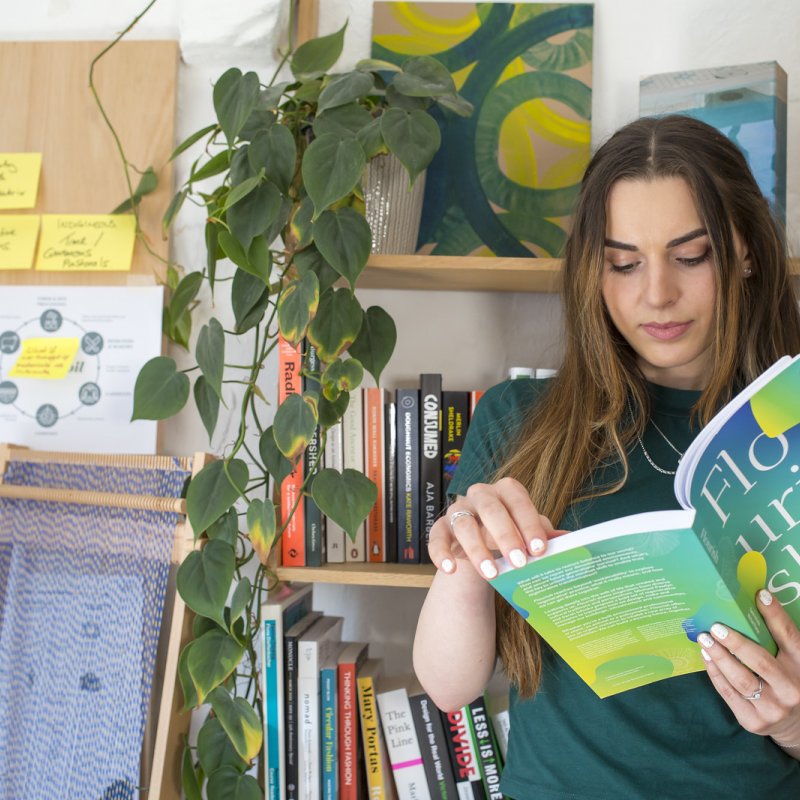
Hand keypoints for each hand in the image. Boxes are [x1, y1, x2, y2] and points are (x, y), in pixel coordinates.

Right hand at [427, 477, 566, 579]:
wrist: (482, 545)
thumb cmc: (511, 534)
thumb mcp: (528, 532)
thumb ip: (545, 534)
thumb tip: (570, 540)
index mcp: (505, 490)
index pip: (517, 500)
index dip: (528, 523)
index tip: (539, 549)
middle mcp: (479, 495)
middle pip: (490, 508)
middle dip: (505, 535)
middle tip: (519, 562)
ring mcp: (457, 511)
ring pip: (464, 524)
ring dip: (477, 549)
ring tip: (492, 574)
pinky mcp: (440, 528)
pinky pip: (436, 537)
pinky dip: (441, 553)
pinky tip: (451, 569)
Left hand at [698, 589, 799, 756]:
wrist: (796, 726)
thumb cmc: (788, 681)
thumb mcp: (792, 662)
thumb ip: (778, 640)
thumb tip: (754, 600)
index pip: (790, 637)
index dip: (775, 615)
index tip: (759, 594)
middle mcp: (791, 688)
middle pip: (760, 661)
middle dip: (735, 642)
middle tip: (716, 627)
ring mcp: (773, 708)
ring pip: (741, 679)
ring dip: (719, 657)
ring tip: (704, 639)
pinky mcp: (753, 720)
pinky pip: (729, 693)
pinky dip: (715, 673)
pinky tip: (707, 657)